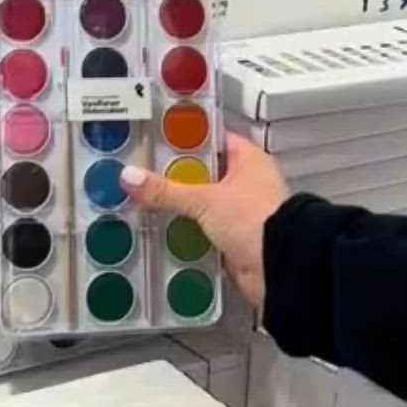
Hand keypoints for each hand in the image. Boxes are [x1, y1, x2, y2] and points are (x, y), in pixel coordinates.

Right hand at [121, 132, 288, 311]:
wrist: (280, 268)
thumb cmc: (251, 219)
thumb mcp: (205, 200)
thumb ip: (166, 190)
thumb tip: (126, 175)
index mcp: (247, 159)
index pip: (210, 139)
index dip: (182, 138)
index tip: (149, 138)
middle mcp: (245, 182)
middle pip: (201, 173)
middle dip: (171, 177)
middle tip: (135, 172)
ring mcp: (240, 212)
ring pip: (200, 204)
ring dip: (176, 208)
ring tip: (136, 201)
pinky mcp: (233, 240)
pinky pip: (201, 231)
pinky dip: (183, 233)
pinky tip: (154, 231)